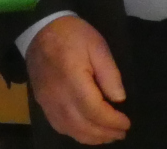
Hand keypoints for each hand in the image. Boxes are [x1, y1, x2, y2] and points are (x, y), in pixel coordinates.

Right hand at [26, 16, 129, 144]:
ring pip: (70, 130)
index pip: (94, 111)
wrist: (39, 29)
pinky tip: (87, 131)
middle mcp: (58, 95)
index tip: (126, 123)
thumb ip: (109, 73)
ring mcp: (47, 101)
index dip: (112, 121)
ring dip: (92, 137)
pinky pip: (59, 126)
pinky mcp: (42, 102)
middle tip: (121, 133)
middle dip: (105, 133)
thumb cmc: (72, 35)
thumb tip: (119, 99)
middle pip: (83, 125)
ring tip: (108, 135)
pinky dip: (76, 133)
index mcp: (73, 79)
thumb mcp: (97, 45)